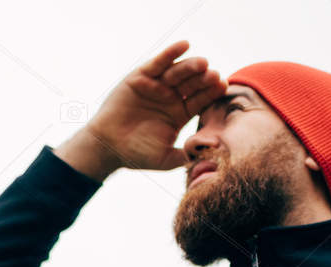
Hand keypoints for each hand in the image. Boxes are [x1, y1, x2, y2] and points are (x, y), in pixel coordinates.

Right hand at [54, 40, 225, 181]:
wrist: (107, 146)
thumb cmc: (135, 154)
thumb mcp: (165, 159)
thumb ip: (185, 156)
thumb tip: (209, 156)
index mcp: (180, 114)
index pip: (200, 100)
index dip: (211, 93)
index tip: (223, 87)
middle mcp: (171, 97)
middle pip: (193, 84)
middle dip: (204, 79)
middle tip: (214, 75)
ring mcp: (157, 85)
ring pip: (179, 72)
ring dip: (191, 66)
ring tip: (202, 63)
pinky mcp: (142, 76)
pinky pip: (159, 62)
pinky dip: (171, 53)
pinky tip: (184, 45)